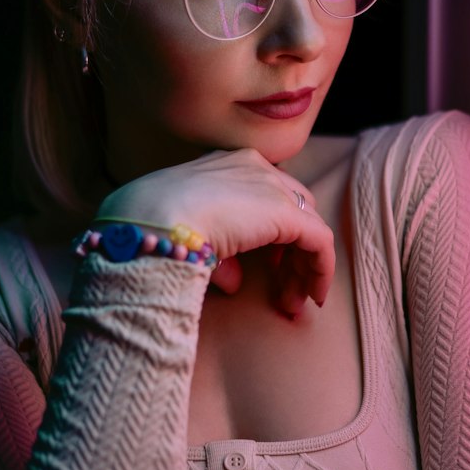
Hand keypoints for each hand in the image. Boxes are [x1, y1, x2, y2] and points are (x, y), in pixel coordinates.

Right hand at [97, 149, 334, 316]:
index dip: (274, 237)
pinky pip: (319, 242)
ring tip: (293, 304)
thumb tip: (234, 280)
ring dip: (304, 268)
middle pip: (293, 211)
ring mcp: (272, 187)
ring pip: (308, 227)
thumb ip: (220, 254)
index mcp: (228, 165)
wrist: (148, 219)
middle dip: (292, 253)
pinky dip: (320, 270)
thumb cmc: (154, 226)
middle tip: (284, 291)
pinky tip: (314, 296)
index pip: (267, 198)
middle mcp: (254, 168)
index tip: (270, 271)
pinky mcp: (286, 213)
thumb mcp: (188, 236)